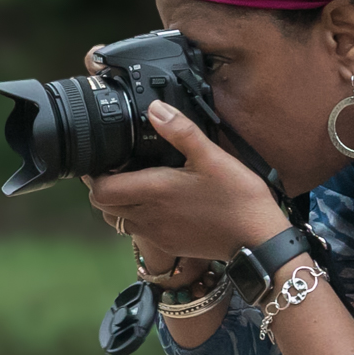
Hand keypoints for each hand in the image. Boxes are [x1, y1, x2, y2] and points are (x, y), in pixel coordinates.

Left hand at [86, 99, 287, 261]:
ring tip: (136, 184)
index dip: (95, 175)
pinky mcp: (169, 245)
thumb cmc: (238, 198)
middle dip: (104, 187)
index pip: (101, 190)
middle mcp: (149, 216)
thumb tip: (155, 109)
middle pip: (103, 206)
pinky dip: (137, 217)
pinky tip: (159, 204)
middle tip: (117, 168)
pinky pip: (139, 232)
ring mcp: (157, 234)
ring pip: (118, 221)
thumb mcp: (212, 157)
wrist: (257, 240)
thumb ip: (181, 131)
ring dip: (118, 203)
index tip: (104, 159)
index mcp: (154, 191)